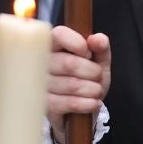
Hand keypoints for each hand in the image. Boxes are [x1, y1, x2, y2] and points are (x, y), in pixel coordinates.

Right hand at [47, 25, 110, 143]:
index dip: (79, 45)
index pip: (59, 34)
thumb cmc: (87, 79)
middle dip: (93, 72)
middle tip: (97, 77)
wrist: (81, 109)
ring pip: (72, 85)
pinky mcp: (45, 104)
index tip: (88, 54)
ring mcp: (41, 84)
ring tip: (96, 91)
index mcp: (54, 44)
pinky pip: (69, 103)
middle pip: (69, 64)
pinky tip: (93, 102)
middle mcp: (42, 62)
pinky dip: (88, 103)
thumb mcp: (99, 61)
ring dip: (93, 90)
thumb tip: (97, 39)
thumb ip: (101, 47)